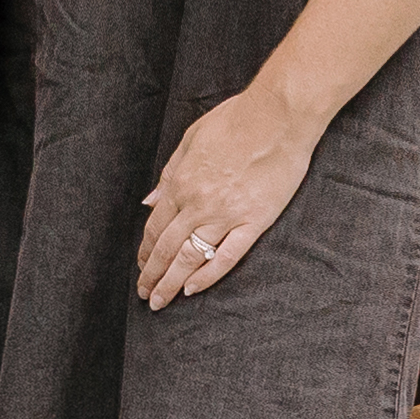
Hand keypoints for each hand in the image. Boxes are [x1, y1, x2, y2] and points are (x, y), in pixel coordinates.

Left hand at [135, 86, 317, 305]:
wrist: (278, 116)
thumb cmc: (235, 120)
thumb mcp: (190, 139)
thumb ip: (169, 173)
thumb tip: (149, 202)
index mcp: (181, 183)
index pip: (155, 227)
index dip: (145, 251)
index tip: (141, 266)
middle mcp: (198, 204)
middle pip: (167, 248)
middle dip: (152, 275)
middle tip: (144, 294)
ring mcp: (226, 215)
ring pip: (191, 258)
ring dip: (171, 283)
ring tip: (161, 301)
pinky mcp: (254, 221)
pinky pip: (227, 256)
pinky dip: (208, 276)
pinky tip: (194, 289)